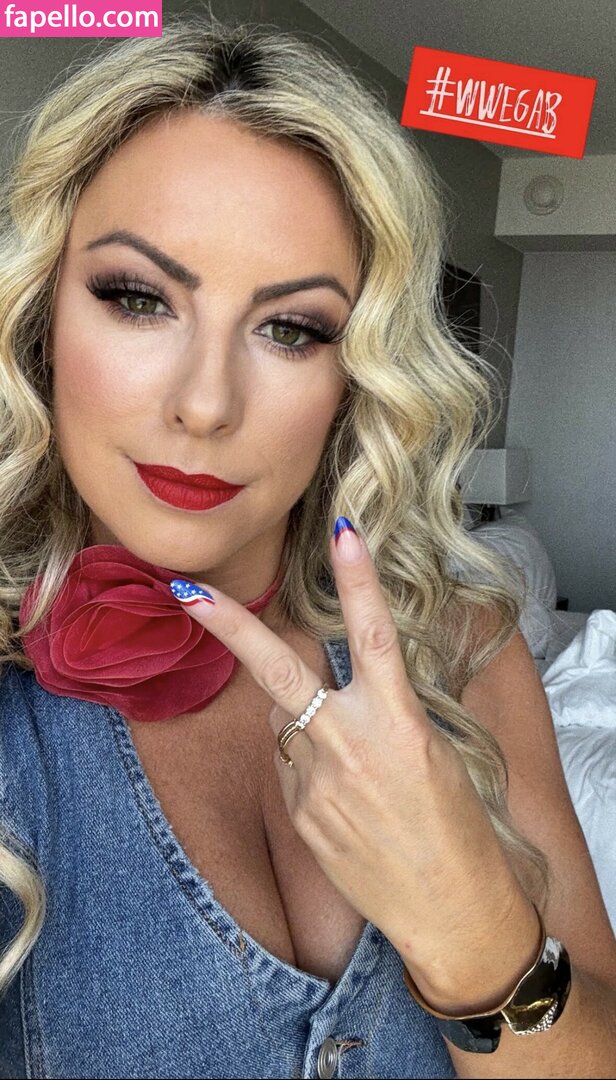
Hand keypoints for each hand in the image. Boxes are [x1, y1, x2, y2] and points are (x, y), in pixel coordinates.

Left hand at [169, 520, 538, 1011]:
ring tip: (356, 767)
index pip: (372, 635)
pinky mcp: (299, 815)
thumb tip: (320, 702)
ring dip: (302, 721)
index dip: (357, 580)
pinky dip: (310, 769)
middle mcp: (348, 744)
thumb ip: (375, 715)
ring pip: (285, 723)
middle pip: (279, 670)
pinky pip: (291, 770)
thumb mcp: (432, 753)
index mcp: (397, 721)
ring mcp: (316, 782)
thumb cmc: (455, 827)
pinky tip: (348, 803)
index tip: (342, 531)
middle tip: (184, 589)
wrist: (449, 907)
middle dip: (228, 626)